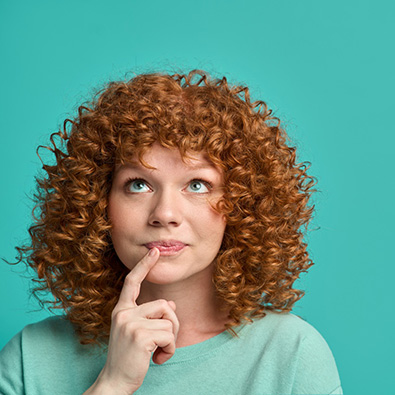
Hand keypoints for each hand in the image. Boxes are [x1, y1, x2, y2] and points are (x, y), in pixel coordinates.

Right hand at [86, 248, 178, 394]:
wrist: (114, 382)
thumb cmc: (128, 358)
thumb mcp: (138, 333)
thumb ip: (152, 317)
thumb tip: (171, 306)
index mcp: (122, 310)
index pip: (132, 282)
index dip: (144, 265)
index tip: (155, 251)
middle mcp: (124, 313)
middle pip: (164, 305)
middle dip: (172, 324)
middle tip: (164, 342)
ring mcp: (130, 324)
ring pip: (169, 320)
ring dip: (171, 339)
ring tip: (159, 352)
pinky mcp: (140, 336)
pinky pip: (169, 335)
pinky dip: (170, 349)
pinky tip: (158, 360)